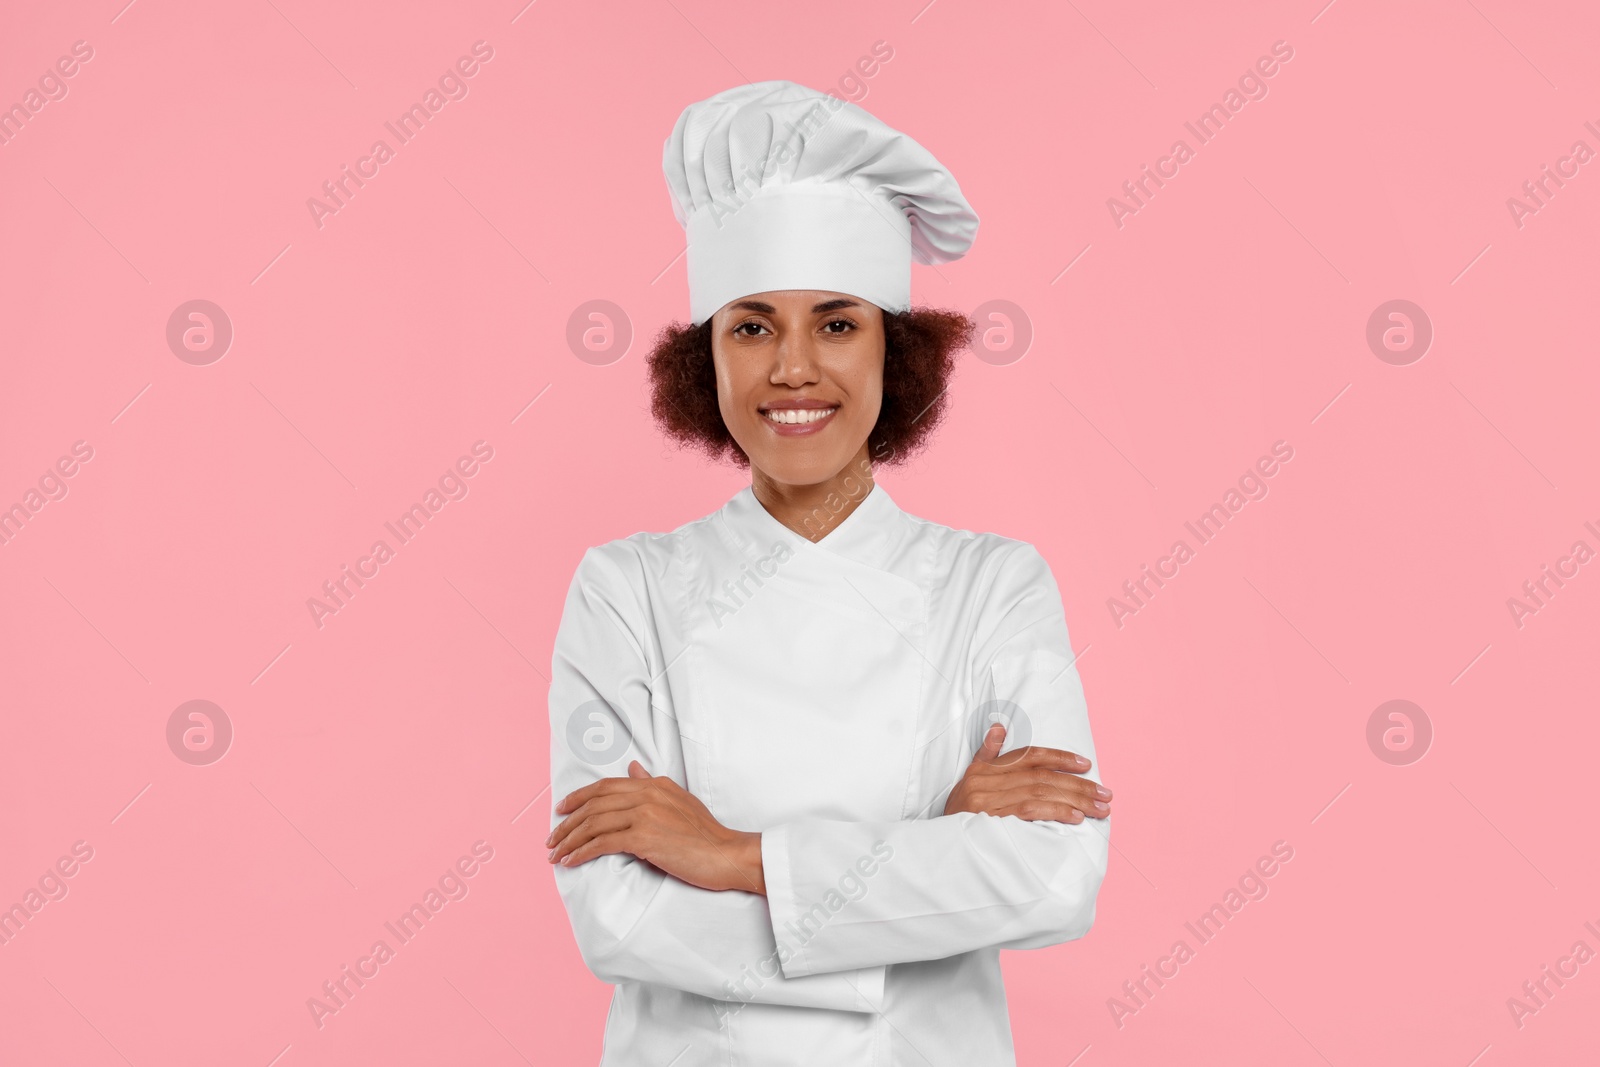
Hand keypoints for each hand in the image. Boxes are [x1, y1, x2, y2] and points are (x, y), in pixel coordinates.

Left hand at [546, 761, 765, 894]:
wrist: (726, 854)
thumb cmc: (705, 834)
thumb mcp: (679, 800)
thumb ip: (653, 784)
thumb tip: (634, 768)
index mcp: (655, 784)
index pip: (606, 786)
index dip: (578, 797)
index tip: (560, 810)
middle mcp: (648, 794)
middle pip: (595, 804)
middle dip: (567, 822)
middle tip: (551, 838)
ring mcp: (645, 815)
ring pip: (594, 823)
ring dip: (570, 840)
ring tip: (556, 853)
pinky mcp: (645, 838)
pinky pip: (603, 843)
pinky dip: (582, 852)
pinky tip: (571, 861)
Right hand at [943, 723, 1111, 822]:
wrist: (939, 849)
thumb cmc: (959, 816)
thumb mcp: (969, 782)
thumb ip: (988, 755)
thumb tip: (999, 727)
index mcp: (983, 769)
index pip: (1028, 757)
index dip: (1059, 757)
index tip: (1086, 765)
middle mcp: (985, 780)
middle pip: (1040, 776)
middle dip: (1077, 784)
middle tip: (1105, 794)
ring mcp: (987, 801)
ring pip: (1039, 793)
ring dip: (1074, 800)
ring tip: (1098, 808)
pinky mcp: (991, 821)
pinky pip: (1029, 811)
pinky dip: (1055, 812)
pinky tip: (1075, 818)